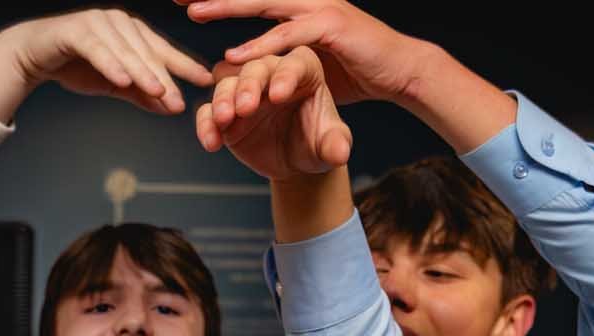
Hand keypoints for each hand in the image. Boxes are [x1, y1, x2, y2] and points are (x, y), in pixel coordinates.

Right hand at [0, 9, 213, 115]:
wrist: (35, 55)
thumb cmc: (77, 66)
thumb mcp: (116, 84)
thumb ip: (142, 94)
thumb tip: (172, 108)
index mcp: (133, 32)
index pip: (163, 51)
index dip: (184, 65)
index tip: (206, 81)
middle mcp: (120, 22)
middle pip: (147, 53)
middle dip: (165, 78)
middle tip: (179, 101)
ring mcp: (98, 22)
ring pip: (126, 51)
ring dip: (142, 73)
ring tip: (158, 92)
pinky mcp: (76, 30)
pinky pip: (98, 49)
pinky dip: (111, 65)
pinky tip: (123, 80)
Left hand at [180, 0, 420, 104]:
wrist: (399, 71)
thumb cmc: (354, 70)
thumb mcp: (308, 61)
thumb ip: (278, 57)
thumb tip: (246, 68)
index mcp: (298, 4)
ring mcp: (319, 8)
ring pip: (265, 2)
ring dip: (228, 6)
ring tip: (195, 11)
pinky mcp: (331, 26)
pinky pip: (288, 36)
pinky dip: (260, 47)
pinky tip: (234, 56)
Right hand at [194, 49, 351, 182]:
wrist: (295, 162)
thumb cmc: (316, 144)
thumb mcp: (330, 146)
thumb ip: (335, 145)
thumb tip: (340, 152)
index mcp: (304, 70)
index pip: (295, 63)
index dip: (286, 75)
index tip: (280, 95)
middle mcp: (272, 74)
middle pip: (256, 67)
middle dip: (248, 85)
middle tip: (245, 107)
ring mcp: (246, 90)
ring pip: (227, 83)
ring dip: (222, 99)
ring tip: (224, 120)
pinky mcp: (226, 111)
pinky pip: (208, 112)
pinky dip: (205, 124)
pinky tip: (212, 143)